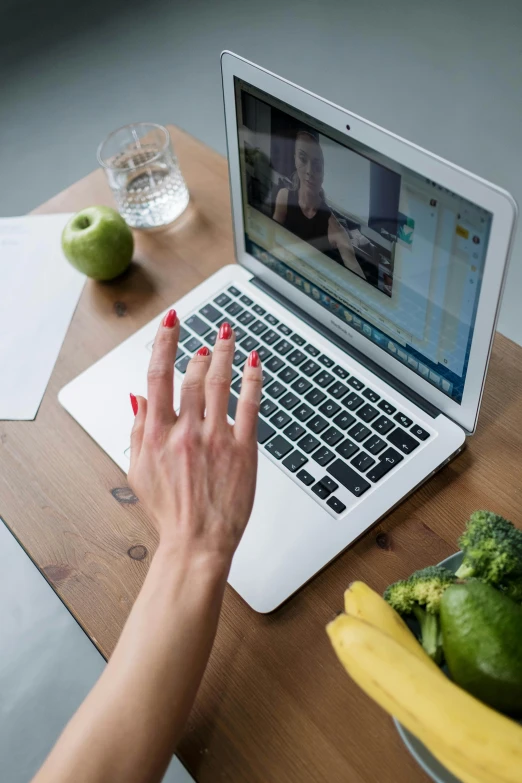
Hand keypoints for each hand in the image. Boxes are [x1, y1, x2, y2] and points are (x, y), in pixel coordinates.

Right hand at [128, 310, 261, 565]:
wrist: (197, 542)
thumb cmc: (169, 511)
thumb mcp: (138, 470)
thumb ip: (138, 428)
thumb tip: (137, 395)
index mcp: (157, 433)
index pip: (158, 375)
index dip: (165, 342)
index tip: (171, 322)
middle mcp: (186, 431)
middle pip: (192, 376)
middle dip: (200, 350)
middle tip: (207, 338)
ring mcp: (216, 438)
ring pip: (220, 383)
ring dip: (224, 354)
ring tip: (227, 335)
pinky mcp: (243, 449)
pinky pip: (249, 405)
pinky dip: (252, 379)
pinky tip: (255, 363)